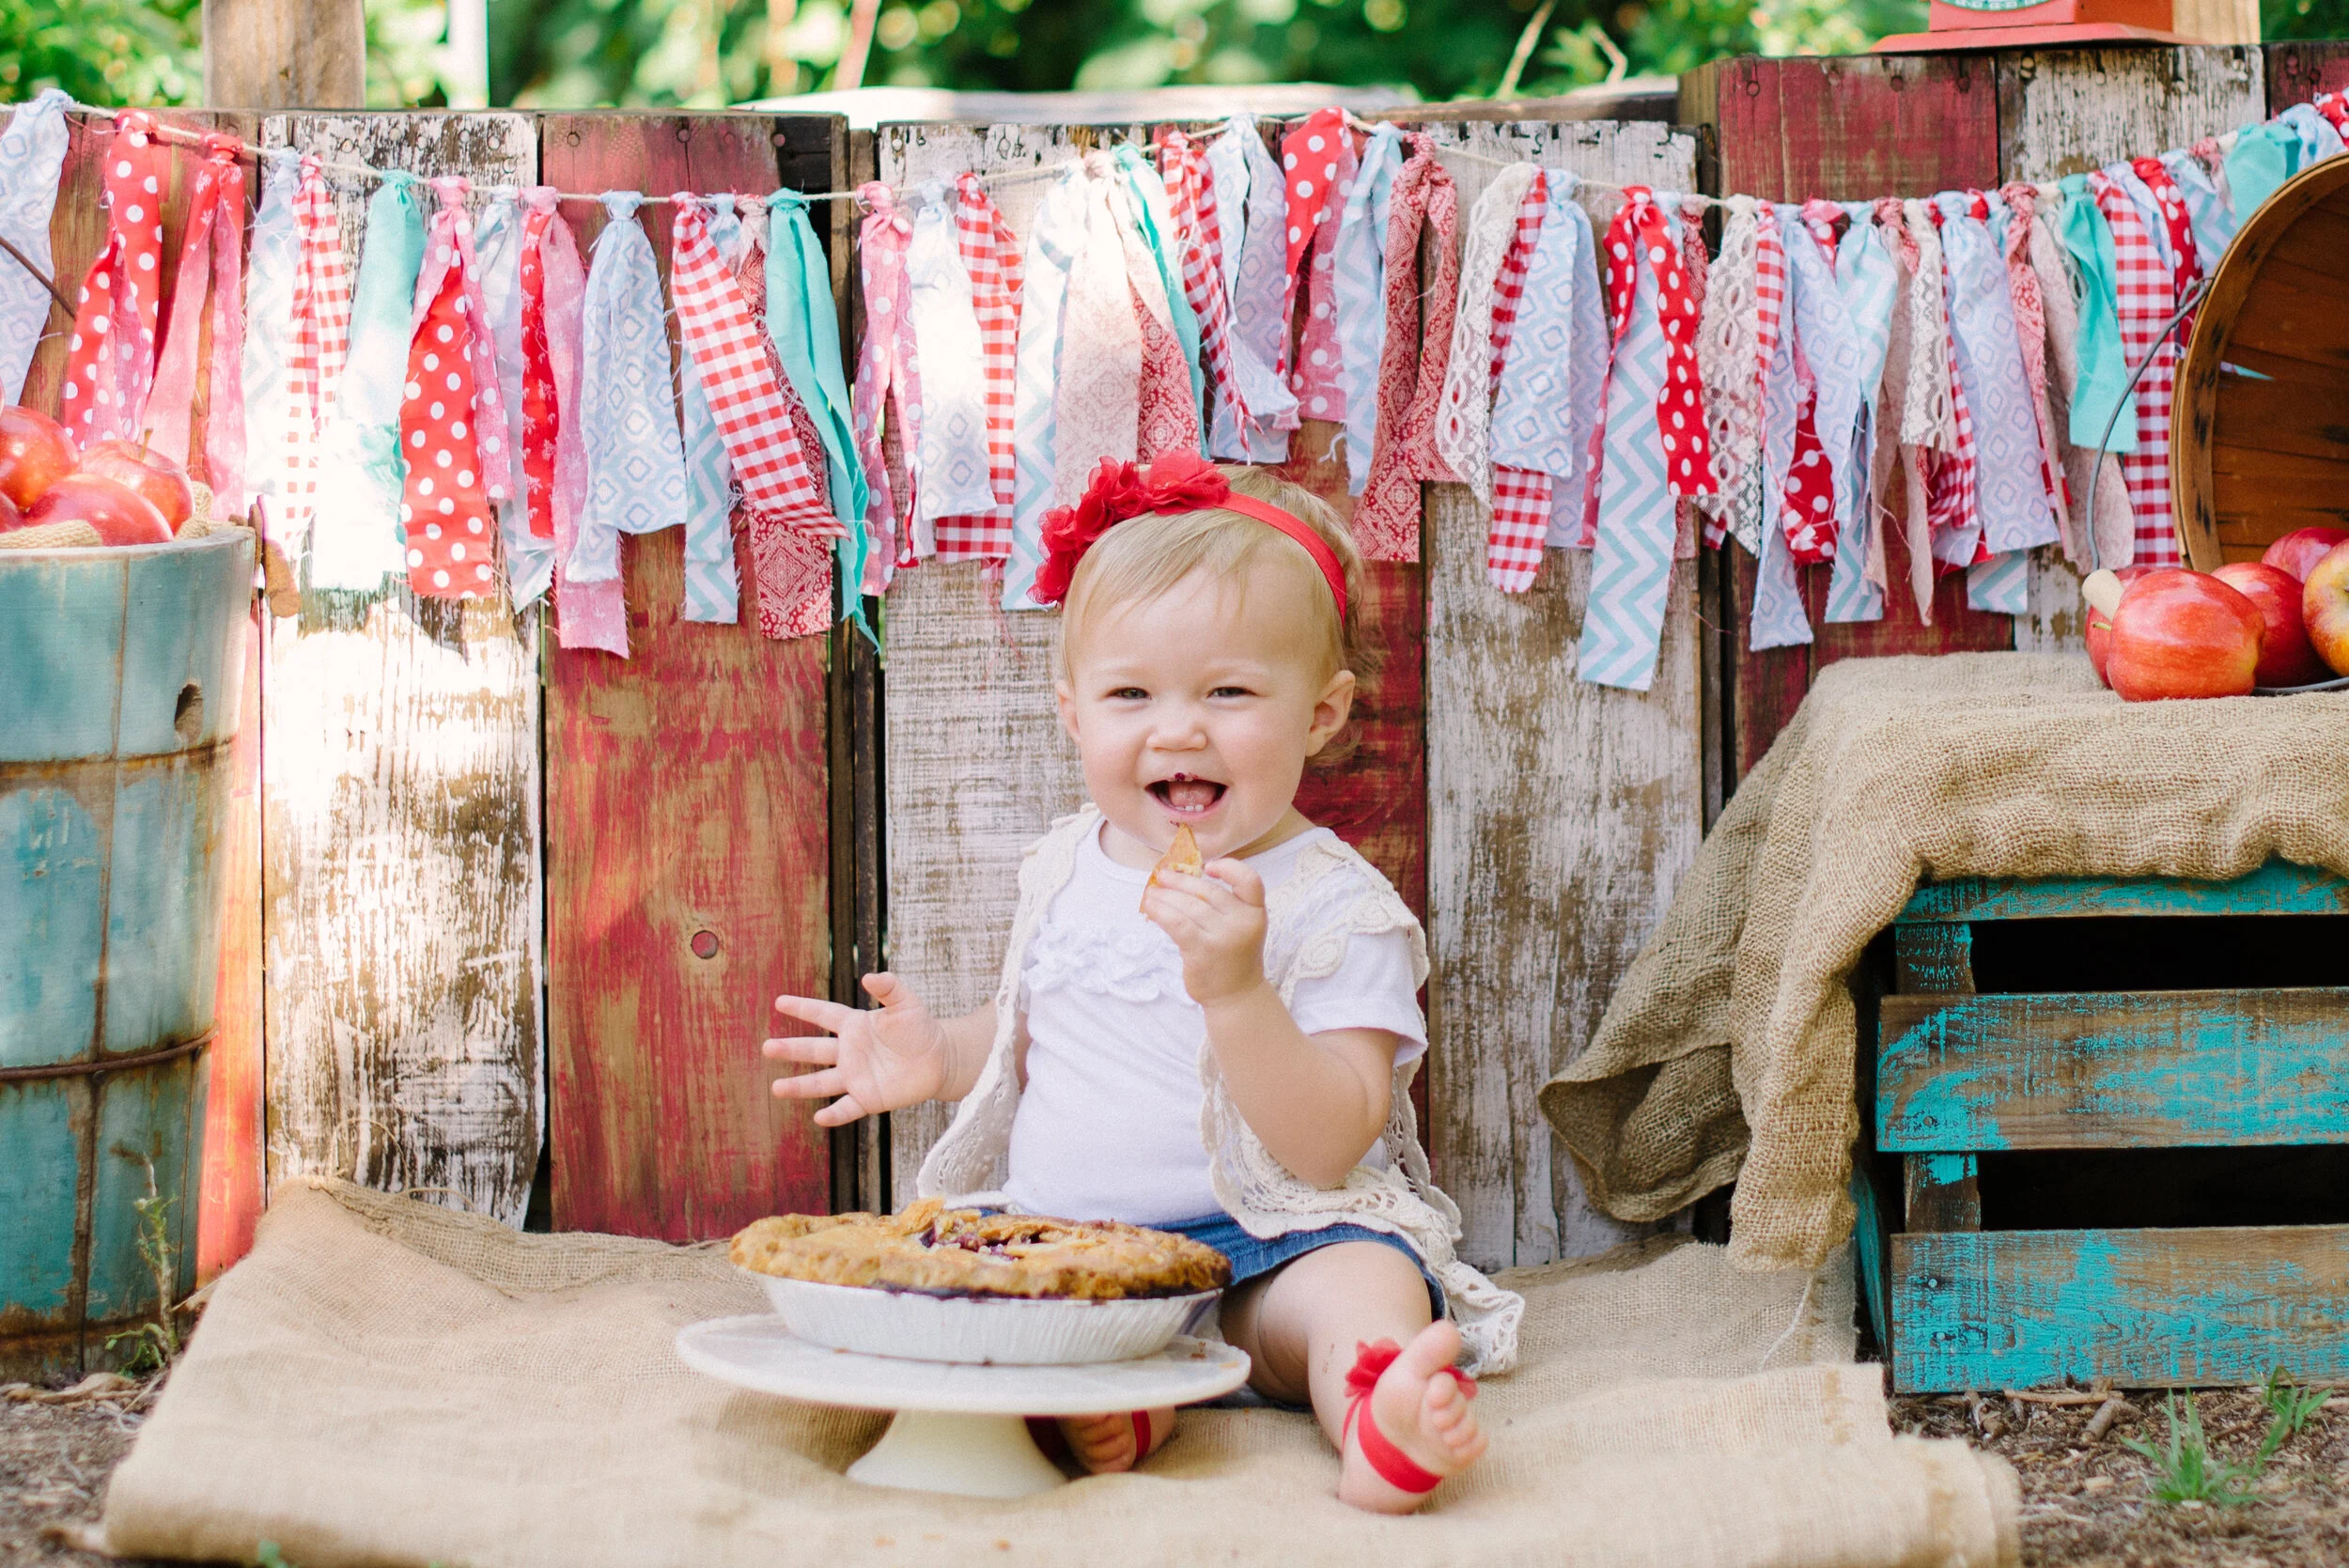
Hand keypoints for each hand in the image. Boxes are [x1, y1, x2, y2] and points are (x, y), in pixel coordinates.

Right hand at [763, 973, 950, 1126]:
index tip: (779, 1002)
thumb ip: (889, 988)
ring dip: (800, 1086)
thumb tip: (869, 976)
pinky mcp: (868, 1098)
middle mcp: (849, 1052)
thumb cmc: (919, 1027)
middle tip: (767, 1047)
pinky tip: (818, 1117)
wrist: (938, 1060)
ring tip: (776, 1088)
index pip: (824, 1014)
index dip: (803, 1008)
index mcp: (855, 1026)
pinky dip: (834, 1114)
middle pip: (815, 1050)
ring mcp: (856, 1077)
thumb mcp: (906, 1003)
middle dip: (791, 1049)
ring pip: (822, 1082)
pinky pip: (847, 1107)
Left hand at [1141, 860, 1269, 1006]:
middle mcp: (1243, 922)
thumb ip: (1222, 904)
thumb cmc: (1232, 955)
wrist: (1235, 994)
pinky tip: (1150, 906)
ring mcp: (1223, 937)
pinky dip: (1160, 911)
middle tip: (1163, 875)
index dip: (1229, 868)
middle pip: (1208, 891)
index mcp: (1256, 911)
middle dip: (1180, 881)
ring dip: (1165, 896)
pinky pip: (1177, 923)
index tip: (1207, 867)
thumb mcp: (1239, 926)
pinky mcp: (1202, 950)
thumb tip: (1181, 878)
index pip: (1250, 880)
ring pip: (1189, 906)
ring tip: (1151, 892)